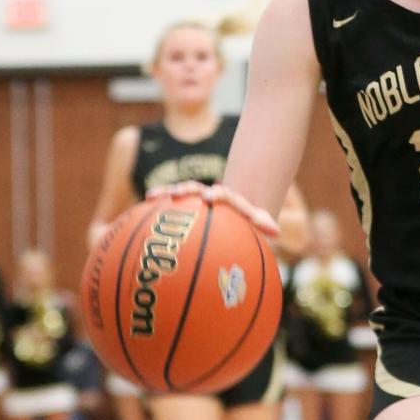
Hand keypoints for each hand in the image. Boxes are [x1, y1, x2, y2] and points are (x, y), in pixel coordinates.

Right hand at [146, 181, 278, 236]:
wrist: (237, 215)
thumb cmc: (247, 224)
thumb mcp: (258, 224)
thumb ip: (263, 224)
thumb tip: (276, 230)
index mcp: (230, 201)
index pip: (225, 194)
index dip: (218, 194)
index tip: (210, 197)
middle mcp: (211, 196)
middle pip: (200, 189)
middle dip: (190, 190)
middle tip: (178, 193)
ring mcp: (197, 199)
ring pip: (183, 193)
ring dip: (170, 192)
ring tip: (153, 195)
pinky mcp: (186, 204)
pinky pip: (170, 203)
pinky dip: (160, 201)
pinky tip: (144, 204)